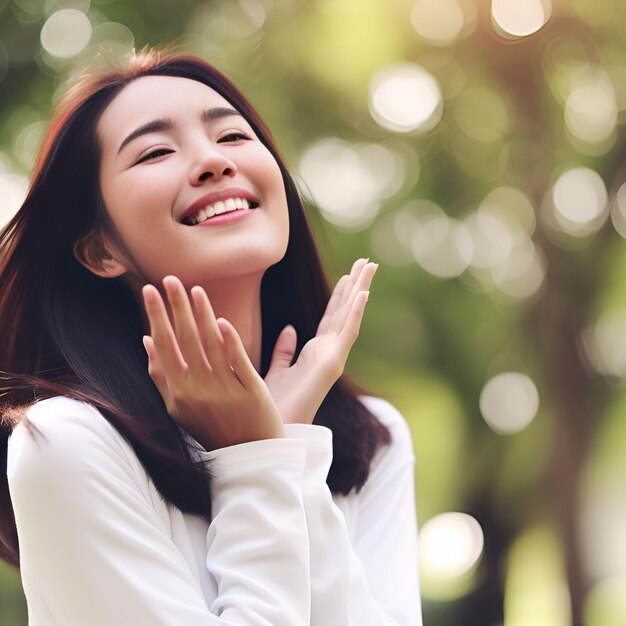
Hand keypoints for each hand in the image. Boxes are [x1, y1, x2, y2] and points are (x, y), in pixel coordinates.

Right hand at [142, 276, 282, 449]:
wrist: (249, 457)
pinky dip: (230, 341)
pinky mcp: (251, 393)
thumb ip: (161, 376)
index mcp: (179, 394)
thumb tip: (145, 341)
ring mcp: (225, 392)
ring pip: (211, 345)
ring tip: (196, 290)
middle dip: (176, 307)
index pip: (164, 347)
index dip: (157, 317)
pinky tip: (222, 321)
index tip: (149, 291)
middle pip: (185, 341)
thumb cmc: (212, 428)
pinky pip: (238, 361)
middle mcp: (198, 392)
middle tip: (170, 279)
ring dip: (202, 314)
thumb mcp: (179, 408)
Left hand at [264, 258, 376, 424]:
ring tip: (370, 267)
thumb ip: (285, 349)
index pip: (331, 316)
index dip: (341, 294)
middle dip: (355, 285)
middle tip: (368, 262)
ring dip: (360, 290)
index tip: (348, 273)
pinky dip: (355, 312)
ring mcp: (333, 357)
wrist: (271, 428)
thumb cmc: (273, 403)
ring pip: (350, 316)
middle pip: (345, 311)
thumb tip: (290, 328)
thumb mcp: (277, 369)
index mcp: (316, 351)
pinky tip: (362, 292)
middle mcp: (328, 351)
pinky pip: (347, 332)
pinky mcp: (332, 363)